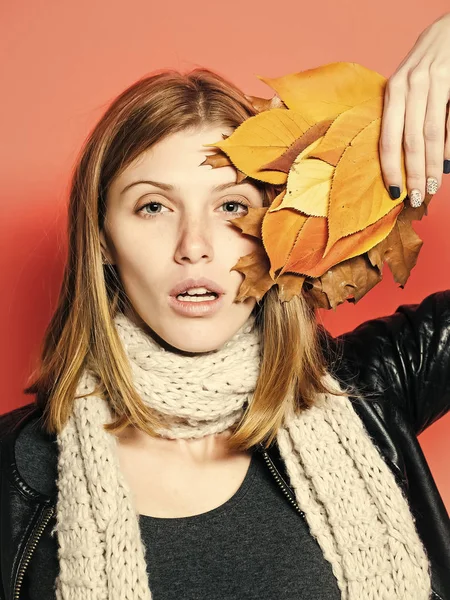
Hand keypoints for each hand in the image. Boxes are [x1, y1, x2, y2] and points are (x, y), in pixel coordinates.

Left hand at [379, 12, 449, 207]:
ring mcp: (434, 83)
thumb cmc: (423, 65)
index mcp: (392, 92)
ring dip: (431, 165)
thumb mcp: (405, 86)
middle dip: (413, 173)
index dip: (390, 168)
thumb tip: (398, 158)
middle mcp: (410, 87)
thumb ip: (400, 116)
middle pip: (410, 142)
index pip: (387, 139)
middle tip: (417, 197)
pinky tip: (445, 164)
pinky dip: (448, 146)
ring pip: (431, 135)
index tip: (394, 191)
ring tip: (432, 186)